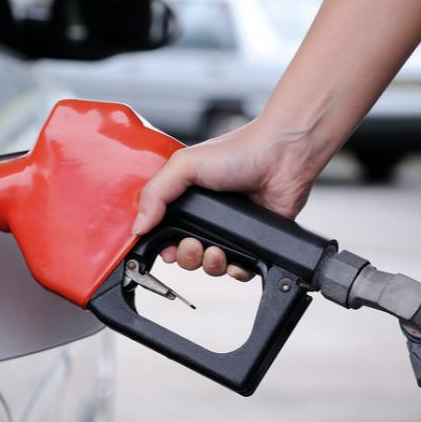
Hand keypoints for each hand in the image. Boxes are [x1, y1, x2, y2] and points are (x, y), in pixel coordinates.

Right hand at [131, 121, 318, 280]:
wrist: (282, 157)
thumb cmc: (238, 152)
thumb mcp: (183, 165)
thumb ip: (155, 194)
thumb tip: (138, 226)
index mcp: (183, 200)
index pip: (161, 232)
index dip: (160, 245)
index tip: (164, 247)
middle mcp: (203, 217)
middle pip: (183, 254)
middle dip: (185, 256)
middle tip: (193, 244)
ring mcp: (227, 230)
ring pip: (208, 265)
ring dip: (209, 264)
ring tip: (216, 250)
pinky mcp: (251, 241)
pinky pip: (237, 269)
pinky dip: (234, 269)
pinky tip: (234, 257)